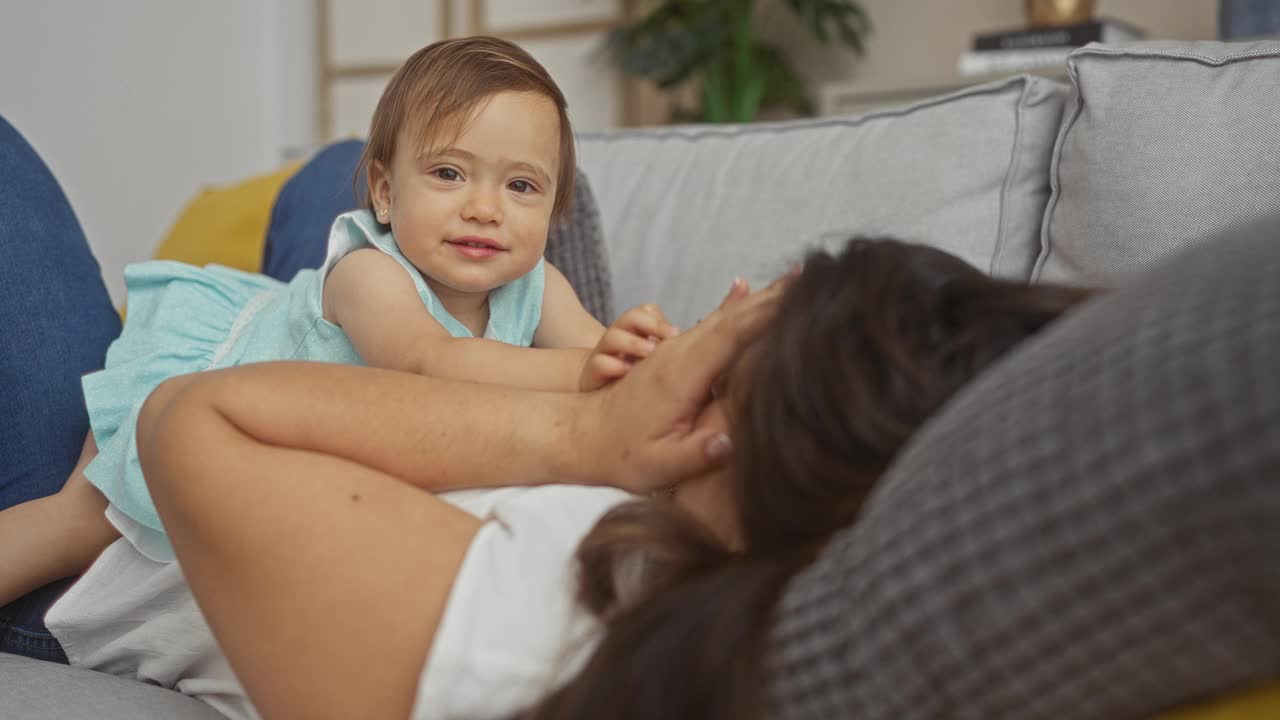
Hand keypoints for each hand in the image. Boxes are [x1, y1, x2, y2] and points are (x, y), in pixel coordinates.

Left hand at [575, 276, 787, 493]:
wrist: (582, 435)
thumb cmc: (620, 454)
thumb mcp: (657, 465)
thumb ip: (694, 455)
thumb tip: (728, 442)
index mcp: (680, 374)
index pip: (729, 335)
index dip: (764, 315)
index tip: (798, 298)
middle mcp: (679, 353)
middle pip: (733, 317)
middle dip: (774, 297)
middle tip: (814, 276)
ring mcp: (677, 351)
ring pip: (725, 318)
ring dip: (761, 299)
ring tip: (797, 280)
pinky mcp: (677, 356)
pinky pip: (714, 326)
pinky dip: (737, 309)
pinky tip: (748, 289)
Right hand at [579, 304, 679, 391]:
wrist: (600, 392)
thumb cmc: (635, 374)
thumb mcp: (656, 359)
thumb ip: (672, 347)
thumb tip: (703, 339)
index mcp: (636, 332)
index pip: (645, 313)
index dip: (658, 321)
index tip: (677, 334)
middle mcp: (620, 338)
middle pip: (630, 319)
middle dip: (650, 325)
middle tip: (671, 337)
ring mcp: (605, 353)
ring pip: (613, 337)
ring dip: (633, 342)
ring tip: (650, 352)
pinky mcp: (593, 373)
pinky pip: (599, 363)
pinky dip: (611, 365)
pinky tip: (625, 371)